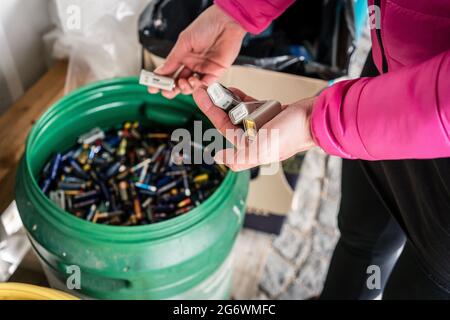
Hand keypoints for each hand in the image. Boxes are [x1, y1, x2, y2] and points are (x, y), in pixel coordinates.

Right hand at [148, 5, 245, 98]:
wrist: (226, 22)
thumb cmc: (206, 25)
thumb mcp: (184, 42)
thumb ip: (172, 59)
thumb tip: (160, 71)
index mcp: (183, 56)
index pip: (170, 72)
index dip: (161, 81)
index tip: (153, 87)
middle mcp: (193, 64)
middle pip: (180, 82)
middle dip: (172, 89)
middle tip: (167, 91)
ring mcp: (204, 69)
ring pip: (192, 86)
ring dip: (185, 87)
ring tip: (183, 82)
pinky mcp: (216, 72)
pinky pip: (206, 84)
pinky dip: (198, 86)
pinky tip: (193, 82)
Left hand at [193, 87, 316, 170]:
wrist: (315, 118)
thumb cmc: (292, 134)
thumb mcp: (261, 149)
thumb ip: (239, 157)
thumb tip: (219, 158)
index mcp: (249, 147)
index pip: (223, 127)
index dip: (210, 111)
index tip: (201, 96)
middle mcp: (254, 137)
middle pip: (228, 118)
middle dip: (216, 104)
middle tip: (205, 88)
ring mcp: (262, 125)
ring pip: (239, 111)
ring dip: (228, 100)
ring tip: (218, 87)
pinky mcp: (270, 114)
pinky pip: (251, 105)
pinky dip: (242, 99)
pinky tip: (234, 91)